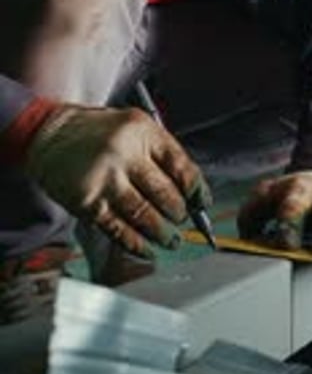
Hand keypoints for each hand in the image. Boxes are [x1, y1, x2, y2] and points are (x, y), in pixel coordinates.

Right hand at [25, 104, 210, 257]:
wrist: (48, 135)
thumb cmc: (94, 131)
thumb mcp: (132, 125)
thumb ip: (159, 151)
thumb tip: (187, 187)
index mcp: (142, 131)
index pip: (181, 165)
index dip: (196, 189)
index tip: (201, 202)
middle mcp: (125, 154)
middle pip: (166, 194)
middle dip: (180, 213)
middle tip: (183, 220)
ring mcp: (106, 179)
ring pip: (145, 215)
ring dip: (163, 233)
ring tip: (171, 240)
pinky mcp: (88, 203)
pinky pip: (119, 230)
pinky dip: (136, 243)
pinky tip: (146, 248)